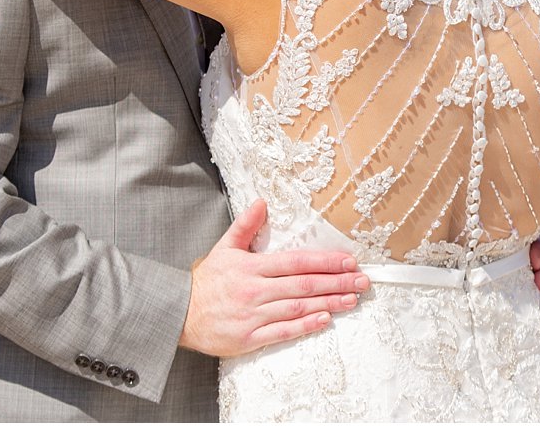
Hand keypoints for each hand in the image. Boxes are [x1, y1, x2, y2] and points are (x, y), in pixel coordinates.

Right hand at [180, 200, 368, 357]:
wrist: (177, 313)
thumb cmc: (205, 282)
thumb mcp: (223, 248)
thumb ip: (245, 225)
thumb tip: (262, 202)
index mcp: (252, 267)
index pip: (297, 261)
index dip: (326, 261)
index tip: (349, 261)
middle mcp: (256, 290)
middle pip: (304, 284)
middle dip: (337, 282)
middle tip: (362, 281)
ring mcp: (253, 315)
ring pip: (298, 308)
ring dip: (328, 303)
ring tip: (351, 300)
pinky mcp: (249, 337)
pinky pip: (282, 332)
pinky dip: (306, 326)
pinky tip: (325, 320)